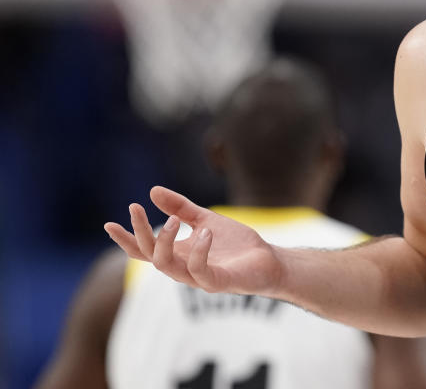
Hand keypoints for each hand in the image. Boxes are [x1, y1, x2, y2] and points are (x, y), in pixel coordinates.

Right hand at [104, 186, 283, 295]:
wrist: (268, 261)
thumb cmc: (236, 245)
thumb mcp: (205, 219)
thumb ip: (181, 208)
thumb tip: (152, 190)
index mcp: (178, 254)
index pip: (144, 251)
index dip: (126, 239)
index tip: (108, 223)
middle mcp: (183, 268)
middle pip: (150, 255)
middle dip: (140, 233)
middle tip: (136, 208)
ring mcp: (198, 278)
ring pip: (167, 266)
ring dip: (165, 241)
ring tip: (173, 220)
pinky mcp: (217, 283)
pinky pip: (199, 272)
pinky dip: (198, 251)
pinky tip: (205, 232)